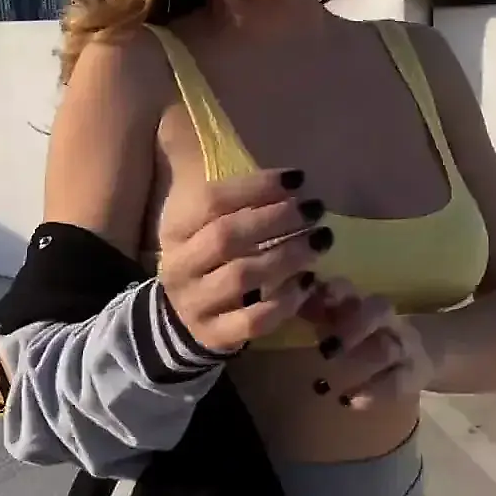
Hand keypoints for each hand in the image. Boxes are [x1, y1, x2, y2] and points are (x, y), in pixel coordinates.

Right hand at [155, 168, 330, 353]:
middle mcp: (180, 265)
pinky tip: (307, 284)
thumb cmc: (206, 259)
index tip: (298, 178)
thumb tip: (271, 159)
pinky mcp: (215, 337)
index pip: (212, 201)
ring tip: (321, 241)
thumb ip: (232, 195)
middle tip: (317, 210)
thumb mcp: (203, 223)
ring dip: (288, 256)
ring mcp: (196, 303)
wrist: (179, 321)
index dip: (257, 186)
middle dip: (278, 219)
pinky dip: (283, 303)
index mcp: (175, 229)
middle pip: (228, 236)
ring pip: (243, 278)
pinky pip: (252, 321)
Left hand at [304, 281, 436, 409]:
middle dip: (353, 325)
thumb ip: (314, 311)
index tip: (306, 305)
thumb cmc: (366, 332)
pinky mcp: (414, 374)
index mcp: (361, 302)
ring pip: (389, 347)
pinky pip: (398, 382)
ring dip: (363, 361)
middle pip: (378, 310)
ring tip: (332, 382)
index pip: (348, 288)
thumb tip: (277, 303)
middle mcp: (386, 320)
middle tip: (326, 349)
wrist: (425, 348)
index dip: (331, 293)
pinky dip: (374, 393)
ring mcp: (404, 346)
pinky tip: (351, 402)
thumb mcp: (341, 317)